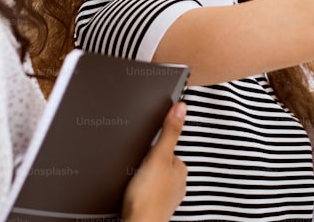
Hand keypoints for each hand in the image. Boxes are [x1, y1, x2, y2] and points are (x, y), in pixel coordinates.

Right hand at [121, 102, 187, 221]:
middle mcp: (176, 184)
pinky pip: (144, 192)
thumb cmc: (148, 198)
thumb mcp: (158, 156)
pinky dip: (138, 191)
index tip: (145, 150)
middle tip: (136, 169)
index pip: (168, 148)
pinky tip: (132, 192)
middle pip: (159, 163)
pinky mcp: (151, 206)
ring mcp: (164, 197)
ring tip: (133, 181)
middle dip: (147, 164)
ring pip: (152, 178)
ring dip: (142, 178)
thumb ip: (169, 132)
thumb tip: (181, 107)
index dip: (153, 147)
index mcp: (180, 169)